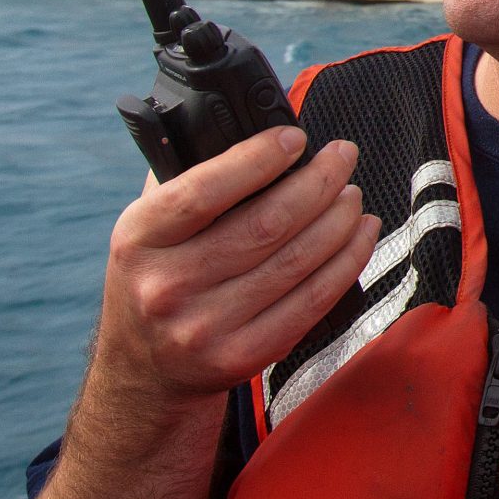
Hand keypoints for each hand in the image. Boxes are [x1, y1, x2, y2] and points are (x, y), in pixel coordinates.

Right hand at [91, 127, 379, 421]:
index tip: (295, 137)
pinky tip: (360, 235)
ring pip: (295, 261)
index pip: (202, 191)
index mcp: (138, 240)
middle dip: (318, 183)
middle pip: (265, 225)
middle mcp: (165, 286)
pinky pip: (310, 302)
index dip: (257, 159)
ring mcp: (203, 327)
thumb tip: (253, 130)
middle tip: (342, 157)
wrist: (142, 368)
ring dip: (339, 220)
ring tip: (353, 194)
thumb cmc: (157, 275)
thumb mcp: (149, 228)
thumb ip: (187, 180)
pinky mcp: (240, 355)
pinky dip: (346, 262)